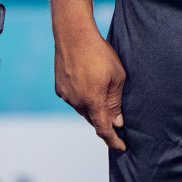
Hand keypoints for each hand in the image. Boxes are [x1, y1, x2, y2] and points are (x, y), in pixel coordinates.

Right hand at [54, 25, 126, 150]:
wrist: (73, 34)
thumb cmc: (98, 52)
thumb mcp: (117, 76)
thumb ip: (116, 101)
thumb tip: (117, 121)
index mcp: (93, 102)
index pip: (104, 129)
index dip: (113, 141)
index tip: (121, 147)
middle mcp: (76, 102)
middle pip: (93, 120)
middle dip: (104, 123)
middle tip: (117, 121)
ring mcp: (66, 95)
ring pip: (82, 110)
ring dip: (93, 109)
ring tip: (103, 97)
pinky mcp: (59, 87)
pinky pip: (73, 99)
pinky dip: (83, 99)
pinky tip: (89, 86)